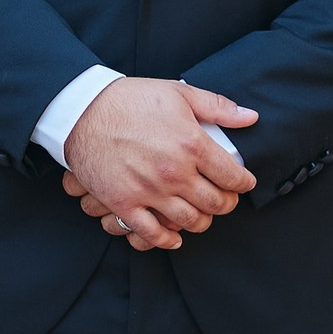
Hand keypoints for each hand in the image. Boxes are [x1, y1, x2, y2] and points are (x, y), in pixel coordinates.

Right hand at [60, 77, 257, 250]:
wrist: (82, 109)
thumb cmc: (130, 99)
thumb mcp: (178, 93)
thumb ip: (217, 106)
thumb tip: (250, 118)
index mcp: (192, 144)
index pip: (233, 176)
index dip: (243, 182)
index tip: (243, 182)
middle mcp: (174, 172)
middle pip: (216, 204)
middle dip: (226, 204)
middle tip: (224, 199)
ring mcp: (149, 191)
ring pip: (190, 222)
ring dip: (201, 221)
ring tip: (200, 213)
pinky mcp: (125, 203)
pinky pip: (153, 234)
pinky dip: (168, 240)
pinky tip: (174, 236)